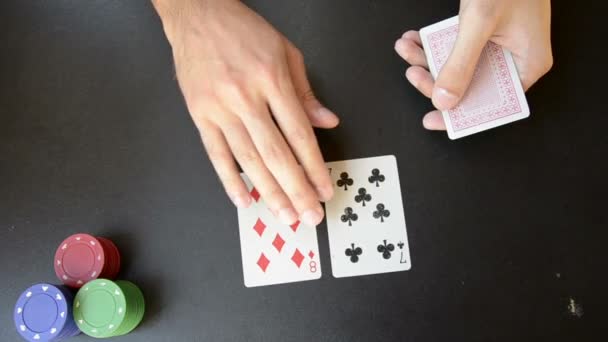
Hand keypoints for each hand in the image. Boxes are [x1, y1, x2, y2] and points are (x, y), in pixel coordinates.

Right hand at [152, 0, 338, 224]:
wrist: (198, 15)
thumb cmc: (244, 32)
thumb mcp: (286, 53)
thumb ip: (306, 92)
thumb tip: (328, 122)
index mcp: (272, 80)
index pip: (299, 134)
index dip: (314, 167)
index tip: (324, 190)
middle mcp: (246, 97)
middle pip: (276, 154)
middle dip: (296, 190)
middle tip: (309, 216)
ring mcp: (220, 108)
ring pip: (248, 159)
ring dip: (269, 192)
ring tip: (284, 215)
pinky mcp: (200, 114)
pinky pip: (216, 154)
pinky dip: (230, 179)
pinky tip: (244, 200)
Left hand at [395, 0, 552, 129]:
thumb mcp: (480, 24)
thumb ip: (460, 64)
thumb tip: (444, 99)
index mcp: (526, 65)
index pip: (494, 104)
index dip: (463, 115)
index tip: (436, 119)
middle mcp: (513, 60)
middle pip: (470, 87)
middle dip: (436, 80)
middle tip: (415, 74)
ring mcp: (497, 47)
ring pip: (457, 67)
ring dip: (427, 58)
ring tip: (408, 48)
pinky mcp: (482, 35)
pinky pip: (454, 48)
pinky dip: (433, 43)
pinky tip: (416, 38)